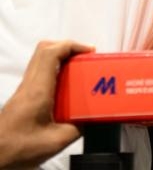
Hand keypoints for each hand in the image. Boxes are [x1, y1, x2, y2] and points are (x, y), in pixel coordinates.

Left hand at [0, 40, 93, 168]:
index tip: (89, 52)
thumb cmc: (16, 149)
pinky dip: (56, 72)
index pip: (51, 53)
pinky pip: (41, 74)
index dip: (72, 45)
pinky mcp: (23, 97)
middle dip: (68, 48)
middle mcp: (29, 86)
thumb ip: (80, 126)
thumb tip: (93, 117)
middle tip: (85, 59)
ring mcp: (24, 90)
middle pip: (44, 49)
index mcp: (37, 91)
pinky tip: (67, 89)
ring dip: (62, 59)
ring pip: (41, 60)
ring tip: (80, 71)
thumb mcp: (57, 141)